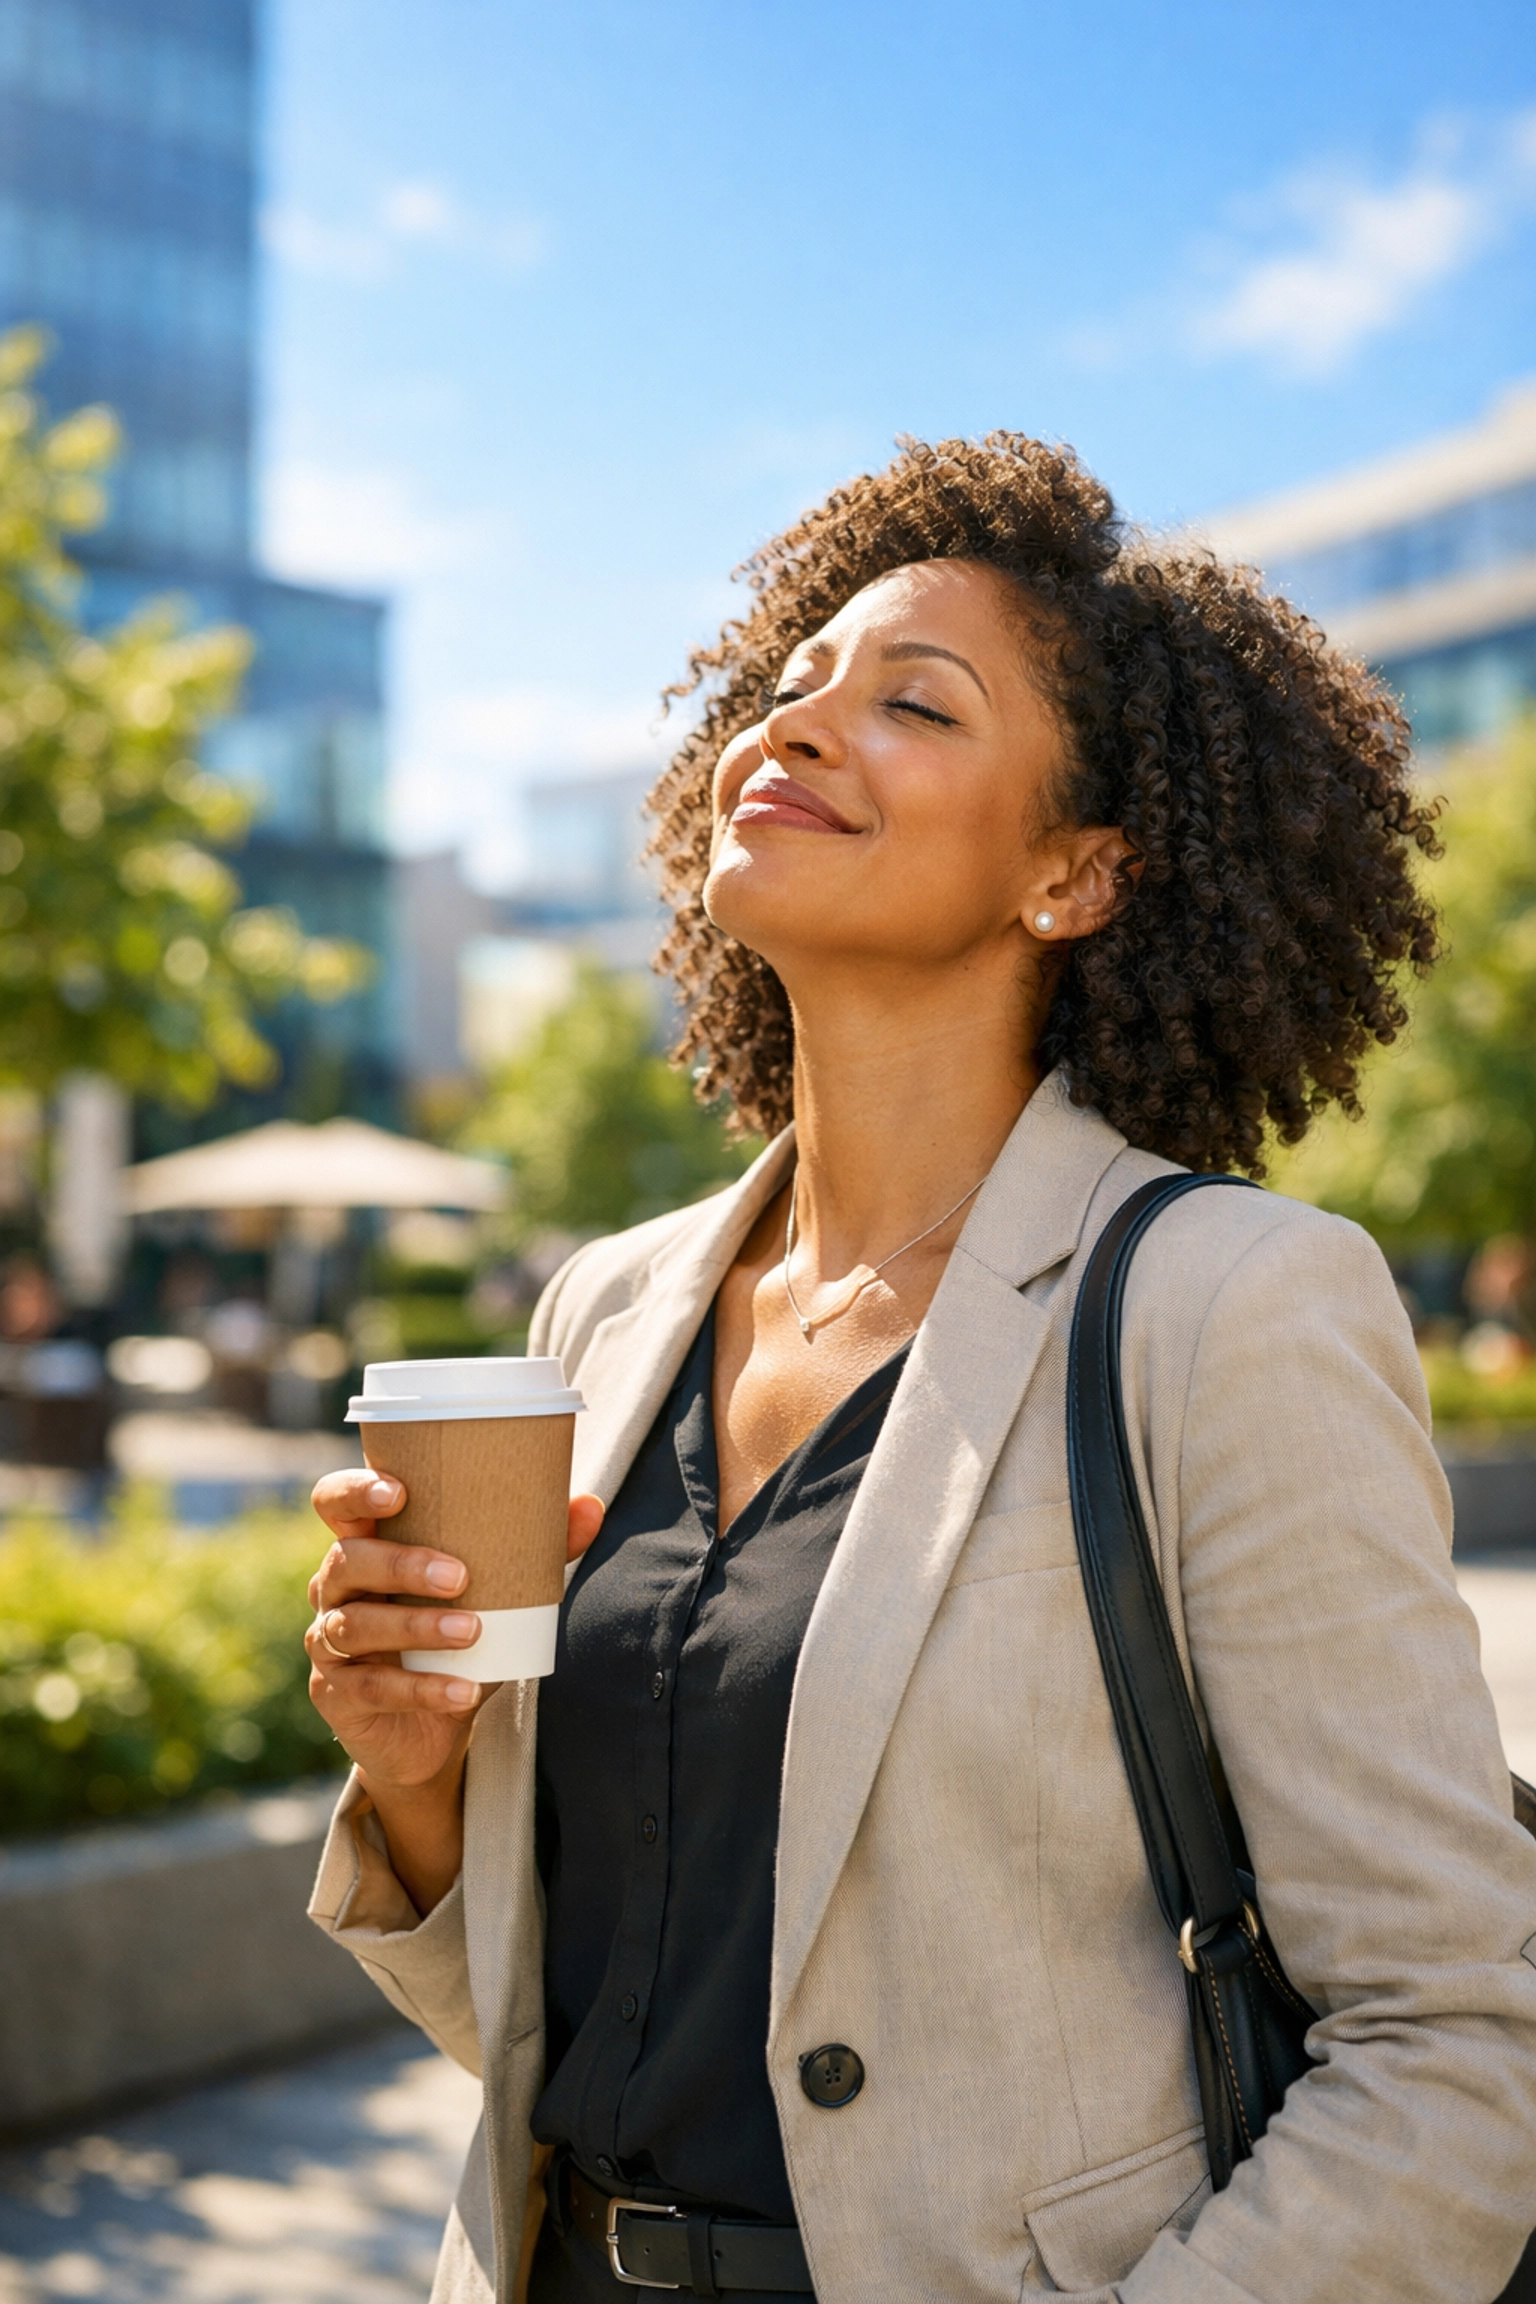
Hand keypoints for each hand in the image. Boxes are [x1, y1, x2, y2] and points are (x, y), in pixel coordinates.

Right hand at [306, 1469, 605, 1793]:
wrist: (431, 1734)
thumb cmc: (457, 1642)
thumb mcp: (496, 1595)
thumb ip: (537, 1551)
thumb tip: (590, 1506)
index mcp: (365, 1546)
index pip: (336, 1503)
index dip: (355, 1491)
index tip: (399, 1491)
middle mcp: (334, 1589)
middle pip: (346, 1561)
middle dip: (401, 1563)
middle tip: (460, 1575)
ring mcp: (328, 1644)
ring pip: (356, 1625)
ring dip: (417, 1626)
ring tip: (472, 1631)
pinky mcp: (336, 1695)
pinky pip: (372, 1689)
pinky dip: (422, 1689)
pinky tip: (462, 1690)